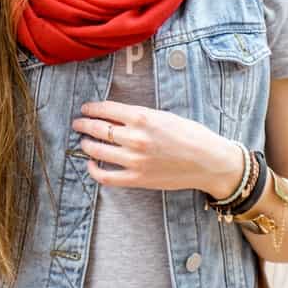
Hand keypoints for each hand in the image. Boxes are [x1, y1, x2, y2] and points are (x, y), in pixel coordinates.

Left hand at [72, 101, 243, 195]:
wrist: (209, 162)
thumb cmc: (191, 135)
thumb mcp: (164, 116)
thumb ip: (139, 116)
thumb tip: (114, 116)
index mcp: (143, 118)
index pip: (106, 109)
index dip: (92, 108)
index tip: (86, 109)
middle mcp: (135, 138)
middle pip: (98, 129)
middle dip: (84, 125)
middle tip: (78, 123)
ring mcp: (134, 160)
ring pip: (97, 151)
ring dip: (86, 144)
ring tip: (83, 141)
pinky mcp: (137, 179)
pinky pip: (106, 176)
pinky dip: (93, 170)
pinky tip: (90, 163)